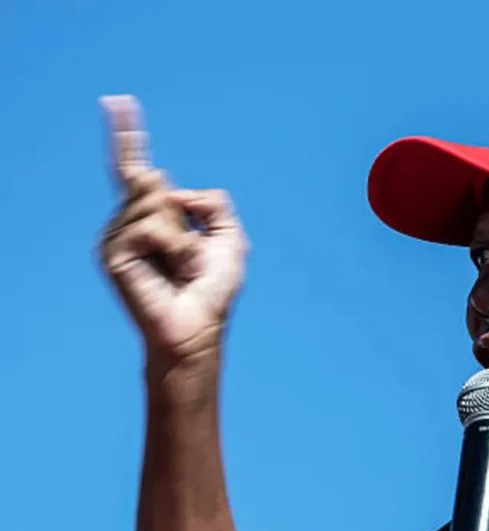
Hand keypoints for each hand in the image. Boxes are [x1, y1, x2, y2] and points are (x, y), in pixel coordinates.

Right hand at [98, 95, 247, 359]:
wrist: (198, 324)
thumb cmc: (213, 287)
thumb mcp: (230, 236)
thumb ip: (213, 202)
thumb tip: (171, 189)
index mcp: (156, 214)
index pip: (137, 168)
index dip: (128, 134)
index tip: (118, 101)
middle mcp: (131, 221)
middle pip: (151, 180)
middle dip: (182, 214)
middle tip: (188, 256)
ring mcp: (118, 235)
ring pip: (155, 201)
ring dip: (182, 235)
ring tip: (181, 265)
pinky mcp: (112, 252)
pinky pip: (151, 225)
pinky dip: (174, 246)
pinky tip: (172, 269)